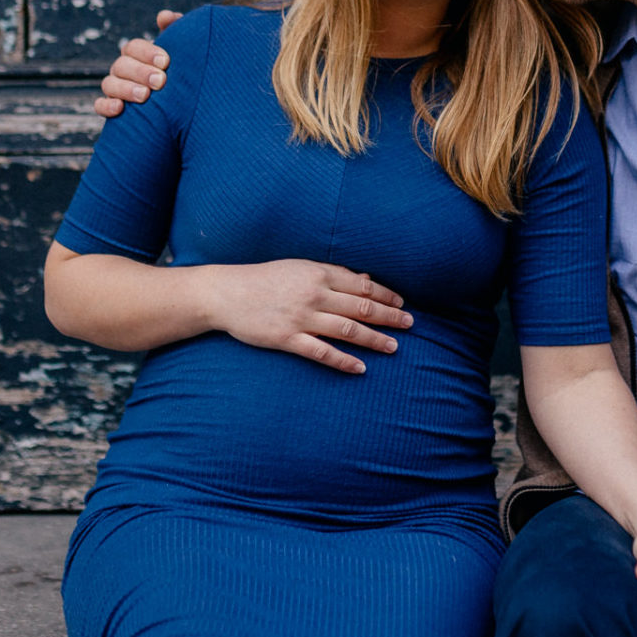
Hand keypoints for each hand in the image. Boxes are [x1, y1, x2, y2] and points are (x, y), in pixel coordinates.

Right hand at [95, 9, 181, 116]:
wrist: (179, 100)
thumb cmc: (177, 70)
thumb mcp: (178, 51)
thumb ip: (174, 30)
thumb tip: (164, 16)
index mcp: (136, 54)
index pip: (133, 47)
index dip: (147, 52)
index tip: (165, 61)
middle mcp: (122, 69)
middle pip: (121, 65)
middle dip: (140, 72)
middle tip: (160, 81)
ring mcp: (114, 87)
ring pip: (109, 84)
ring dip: (126, 89)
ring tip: (145, 96)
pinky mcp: (109, 107)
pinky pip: (100, 105)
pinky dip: (106, 106)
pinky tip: (119, 108)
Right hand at [206, 260, 412, 373]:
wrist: (227, 293)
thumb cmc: (265, 278)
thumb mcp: (300, 268)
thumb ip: (332, 274)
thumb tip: (366, 281)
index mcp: (318, 274)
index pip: (361, 286)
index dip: (385, 295)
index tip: (402, 304)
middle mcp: (313, 294)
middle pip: (360, 307)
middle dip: (389, 316)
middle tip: (410, 324)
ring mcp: (301, 318)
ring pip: (347, 330)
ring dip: (374, 339)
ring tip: (394, 347)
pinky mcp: (287, 339)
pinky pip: (322, 353)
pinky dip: (343, 361)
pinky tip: (360, 368)